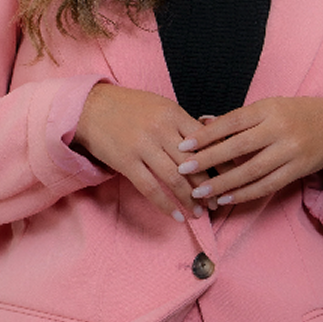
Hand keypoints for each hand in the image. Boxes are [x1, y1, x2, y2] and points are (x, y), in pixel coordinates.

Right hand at [73, 83, 210, 221]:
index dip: (220, 162)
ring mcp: (143, 147)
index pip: (204, 141)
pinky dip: (166, 205)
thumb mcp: (161, 106)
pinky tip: (177, 216)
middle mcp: (160, 130)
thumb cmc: (130, 106)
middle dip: (208, 186)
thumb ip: (183, 123)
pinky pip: (150, 188)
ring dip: (190, 199)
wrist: (91, 106)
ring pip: (174, 179)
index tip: (231, 178)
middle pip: (192, 163)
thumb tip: (211, 140)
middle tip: (217, 202)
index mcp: (173, 113)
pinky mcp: (126, 162)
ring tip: (199, 213)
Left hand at [175, 96, 322, 205]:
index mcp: (267, 109)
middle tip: (183, 170)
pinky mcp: (297, 170)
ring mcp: (290, 151)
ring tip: (200, 192)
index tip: (184, 146)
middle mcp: (278, 129)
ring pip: (251, 171)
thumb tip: (201, 121)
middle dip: (208, 160)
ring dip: (223, 184)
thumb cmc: (294, 114)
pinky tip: (226, 199)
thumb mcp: (267, 107)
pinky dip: (245, 194)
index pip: (232, 121)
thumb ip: (236, 118)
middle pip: (238, 147)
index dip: (207, 134)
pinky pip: (267, 185)